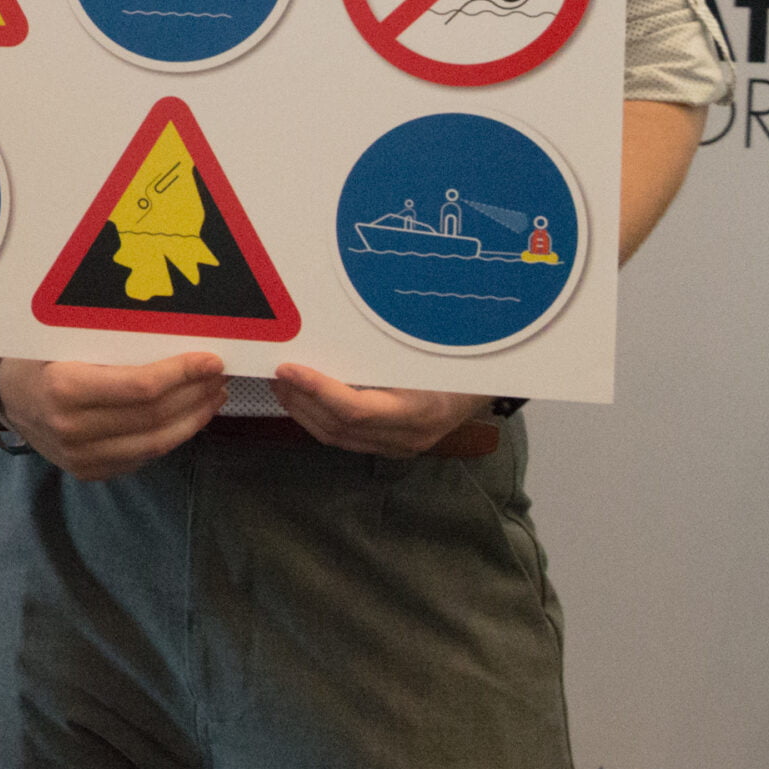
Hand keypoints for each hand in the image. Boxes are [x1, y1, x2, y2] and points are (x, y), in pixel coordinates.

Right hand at [0, 352, 226, 480]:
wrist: (6, 396)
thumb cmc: (39, 355)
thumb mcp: (66, 339)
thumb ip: (114, 343)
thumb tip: (177, 340)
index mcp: (64, 388)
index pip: (140, 387)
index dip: (182, 374)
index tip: (212, 360)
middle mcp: (71, 428)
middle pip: (153, 417)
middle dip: (195, 395)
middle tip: (220, 376)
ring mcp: (79, 457)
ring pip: (154, 444)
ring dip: (192, 420)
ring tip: (212, 396)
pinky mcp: (88, 472)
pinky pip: (142, 457)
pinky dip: (170, 437)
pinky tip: (187, 417)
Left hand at [271, 365, 489, 456]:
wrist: (494, 384)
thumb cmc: (462, 356)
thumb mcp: (431, 346)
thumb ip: (386, 345)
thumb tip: (335, 322)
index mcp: (419, 411)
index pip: (354, 410)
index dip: (316, 389)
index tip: (288, 367)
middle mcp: (408, 436)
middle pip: (338, 427)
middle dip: (300, 399)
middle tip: (275, 369)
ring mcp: (400, 446)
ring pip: (337, 437)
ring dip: (303, 411)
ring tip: (281, 382)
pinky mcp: (392, 446)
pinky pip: (347, 438)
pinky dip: (319, 417)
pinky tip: (304, 397)